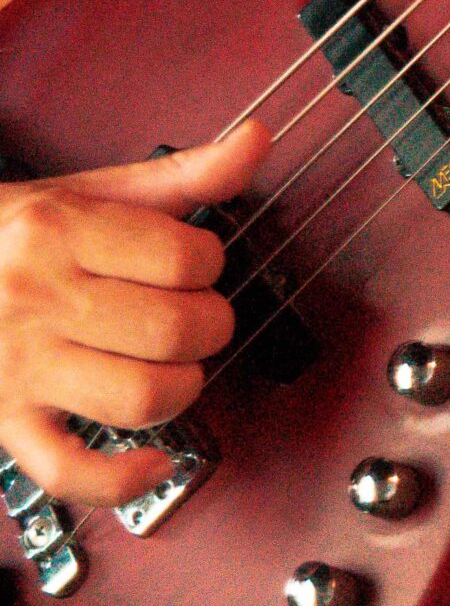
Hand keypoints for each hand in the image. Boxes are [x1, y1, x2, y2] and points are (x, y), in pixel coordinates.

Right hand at [0, 119, 268, 503]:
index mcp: (61, 230)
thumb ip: (182, 174)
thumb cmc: (17, 233)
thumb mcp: (92, 190)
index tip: (198, 264)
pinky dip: (124, 477)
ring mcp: (20, 366)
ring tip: (176, 369)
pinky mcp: (7, 423)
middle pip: (171, 329)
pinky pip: (71, 470)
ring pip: (138, 398)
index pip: (183, 256)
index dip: (211, 262)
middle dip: (210, 326)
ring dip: (182, 388)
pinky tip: (153, 459)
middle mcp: (37, 297)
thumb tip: (255, 142)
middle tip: (198, 317)